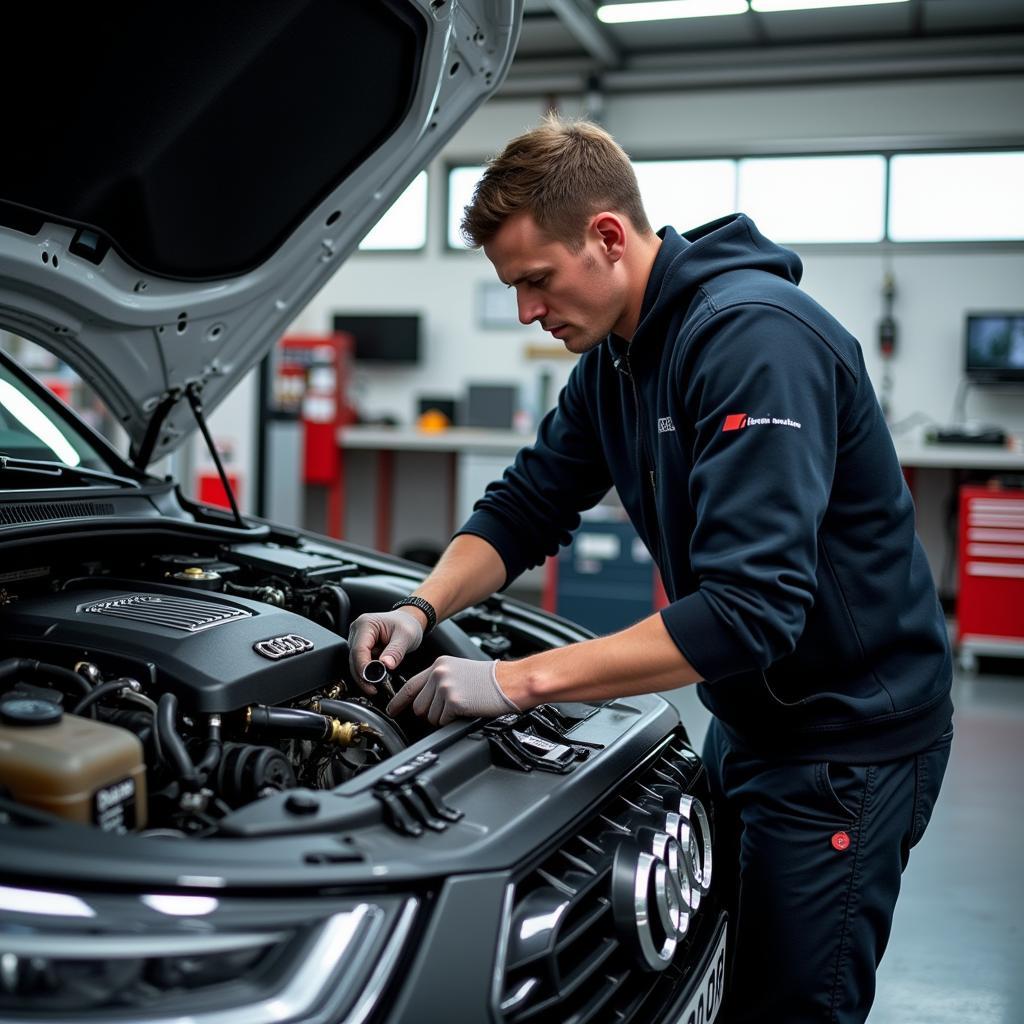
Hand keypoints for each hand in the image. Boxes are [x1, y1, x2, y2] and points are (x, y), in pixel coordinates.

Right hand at [347, 609, 423, 692]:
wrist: (408, 621)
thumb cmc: (407, 624)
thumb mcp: (406, 636)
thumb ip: (396, 651)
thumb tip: (386, 665)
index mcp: (366, 624)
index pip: (359, 650)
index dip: (363, 668)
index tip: (371, 682)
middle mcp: (357, 630)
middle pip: (353, 658)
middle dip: (362, 676)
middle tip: (374, 689)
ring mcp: (356, 639)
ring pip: (354, 663)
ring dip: (364, 676)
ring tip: (376, 685)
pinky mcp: (360, 648)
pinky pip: (359, 663)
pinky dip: (367, 673)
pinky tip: (375, 678)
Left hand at [386, 656, 519, 725]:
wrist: (510, 682)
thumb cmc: (490, 680)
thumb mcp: (460, 671)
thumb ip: (439, 681)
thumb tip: (425, 700)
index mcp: (439, 665)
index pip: (410, 685)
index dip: (399, 701)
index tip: (392, 711)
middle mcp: (439, 673)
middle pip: (418, 705)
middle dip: (430, 713)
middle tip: (449, 710)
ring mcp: (445, 686)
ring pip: (430, 716)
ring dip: (443, 718)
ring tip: (461, 706)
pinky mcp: (453, 700)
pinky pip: (442, 721)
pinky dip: (452, 721)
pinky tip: (466, 710)